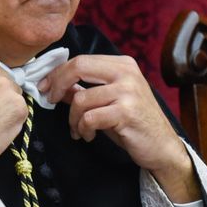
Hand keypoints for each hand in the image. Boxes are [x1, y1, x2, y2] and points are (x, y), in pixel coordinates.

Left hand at [39, 54, 196, 202]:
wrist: (162, 147)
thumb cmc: (133, 124)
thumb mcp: (108, 102)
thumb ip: (84, 90)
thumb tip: (54, 85)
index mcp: (122, 64)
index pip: (81, 60)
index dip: (57, 73)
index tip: (44, 87)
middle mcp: (127, 72)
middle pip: (78, 67)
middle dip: (57, 85)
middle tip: (50, 101)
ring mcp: (128, 91)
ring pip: (80, 98)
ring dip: (73, 119)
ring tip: (79, 130)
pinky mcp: (127, 112)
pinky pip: (89, 118)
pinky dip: (83, 129)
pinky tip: (88, 136)